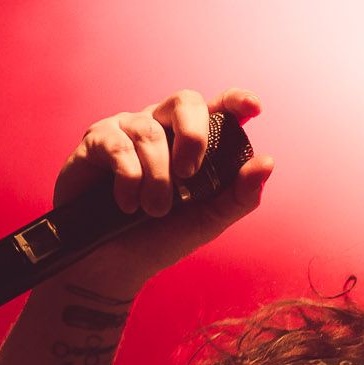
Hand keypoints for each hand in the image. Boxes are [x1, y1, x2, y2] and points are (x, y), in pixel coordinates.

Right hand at [51, 88, 273, 294]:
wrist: (114, 264)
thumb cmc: (162, 236)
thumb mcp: (209, 220)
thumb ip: (240, 194)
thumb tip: (267, 163)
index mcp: (194, 141)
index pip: (219, 108)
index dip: (236, 100)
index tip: (253, 108)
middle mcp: (162, 126)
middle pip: (185, 101)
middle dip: (193, 136)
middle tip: (189, 175)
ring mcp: (128, 129)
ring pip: (150, 131)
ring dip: (157, 177)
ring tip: (154, 209)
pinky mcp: (96, 140)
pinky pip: (118, 145)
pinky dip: (128, 179)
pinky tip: (127, 204)